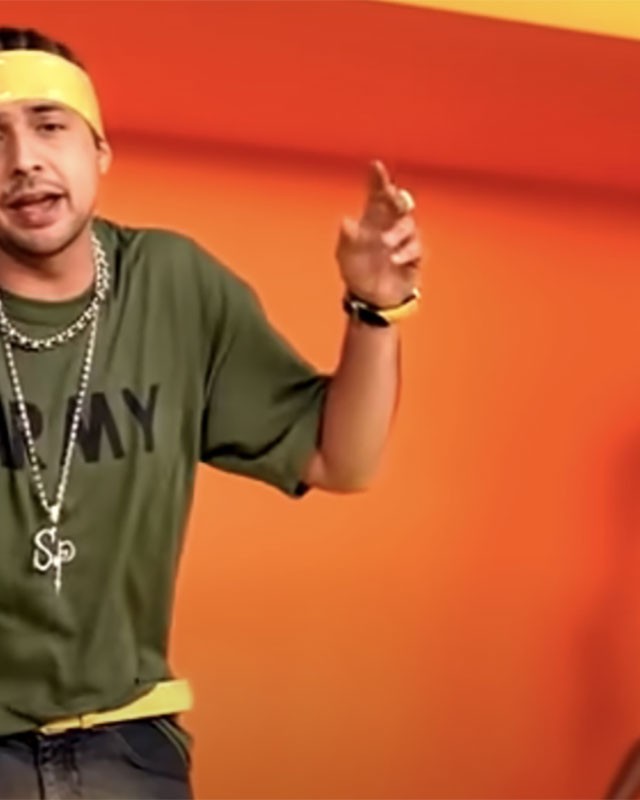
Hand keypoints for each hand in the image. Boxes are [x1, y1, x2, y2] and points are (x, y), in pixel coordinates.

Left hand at [335, 160, 423, 307]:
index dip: (378, 180)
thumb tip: (346, 221)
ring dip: (397, 231)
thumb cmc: (357, 272)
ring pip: (408, 224)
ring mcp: (404, 239)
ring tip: (386, 243)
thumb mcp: (346, 256)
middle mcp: (390, 225)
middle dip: (398, 198)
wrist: (372, 298)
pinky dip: (406, 251)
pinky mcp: (414, 255)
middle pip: (400, 202)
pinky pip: (416, 246)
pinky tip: (395, 259)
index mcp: (372, 220)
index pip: (376, 195)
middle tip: (393, 198)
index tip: (376, 166)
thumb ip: (347, 238)